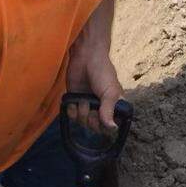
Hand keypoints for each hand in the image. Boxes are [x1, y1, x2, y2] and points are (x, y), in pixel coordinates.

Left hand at [66, 19, 124, 134]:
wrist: (85, 57)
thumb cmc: (102, 72)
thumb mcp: (110, 92)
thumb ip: (109, 111)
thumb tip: (113, 128)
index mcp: (114, 107)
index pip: (110, 128)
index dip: (104, 127)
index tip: (101, 117)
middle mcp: (101, 109)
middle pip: (95, 128)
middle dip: (91, 119)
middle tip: (91, 107)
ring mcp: (87, 106)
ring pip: (82, 123)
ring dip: (81, 112)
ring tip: (83, 99)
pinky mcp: (74, 102)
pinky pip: (71, 116)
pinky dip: (71, 110)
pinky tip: (74, 100)